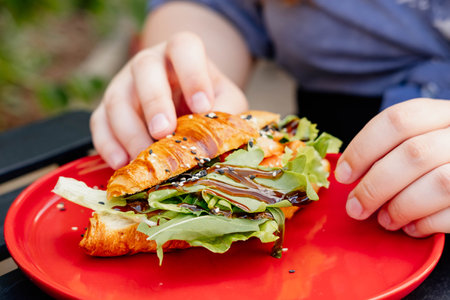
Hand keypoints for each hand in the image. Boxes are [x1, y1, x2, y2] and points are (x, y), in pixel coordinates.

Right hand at [90, 32, 247, 168]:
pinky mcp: (107, 109)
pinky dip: (108, 144)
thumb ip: (226, 110)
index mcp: (181, 52)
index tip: (203, 107)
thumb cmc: (206, 99)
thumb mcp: (225, 99)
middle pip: (144, 68)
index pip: (184, 48)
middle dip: (154, 102)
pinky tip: (122, 163)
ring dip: (130, 131)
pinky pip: (99, 123)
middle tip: (164, 132)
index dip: (193, 75)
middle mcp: (149, 62)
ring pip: (117, 99)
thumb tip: (218, 136)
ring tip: (145, 157)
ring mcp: (124, 83)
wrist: (183, 103)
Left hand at [335, 98, 449, 236]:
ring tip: (384, 220)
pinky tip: (411, 227)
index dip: (363, 149)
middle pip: (414, 154)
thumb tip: (349, 173)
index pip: (397, 120)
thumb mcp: (419, 138)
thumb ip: (390, 149)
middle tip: (355, 208)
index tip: (343, 174)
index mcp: (441, 113)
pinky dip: (426, 224)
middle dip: (375, 186)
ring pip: (438, 184)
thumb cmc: (436, 157)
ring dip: (401, 207)